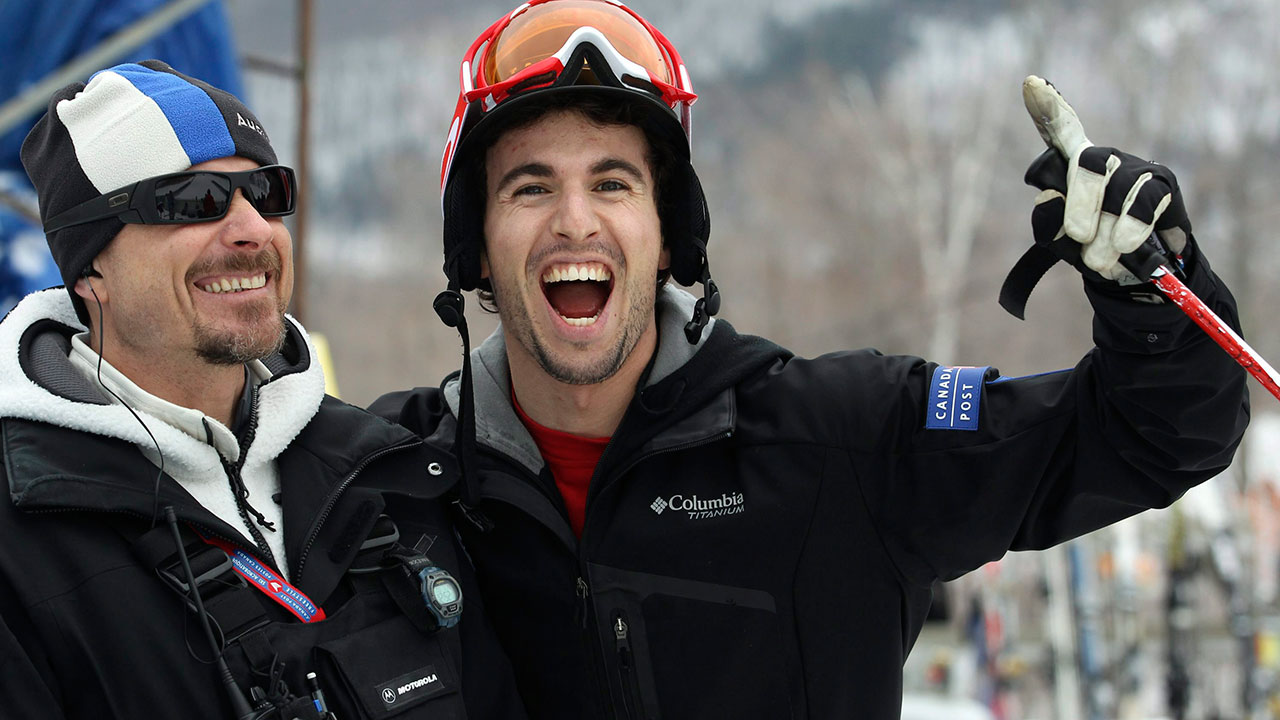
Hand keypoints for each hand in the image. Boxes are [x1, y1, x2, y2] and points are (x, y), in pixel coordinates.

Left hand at [1022, 75, 1189, 282]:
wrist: (1138, 273)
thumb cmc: (1092, 248)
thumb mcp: (1061, 241)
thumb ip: (1048, 224)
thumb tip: (1050, 199)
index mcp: (1072, 165)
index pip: (1059, 131)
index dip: (1047, 109)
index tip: (1031, 83)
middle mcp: (1104, 158)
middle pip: (1087, 163)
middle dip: (1082, 204)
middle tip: (1079, 236)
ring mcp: (1135, 168)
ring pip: (1117, 188)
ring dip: (1106, 233)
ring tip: (1099, 260)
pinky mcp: (1163, 184)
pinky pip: (1144, 203)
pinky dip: (1130, 229)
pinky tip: (1124, 246)